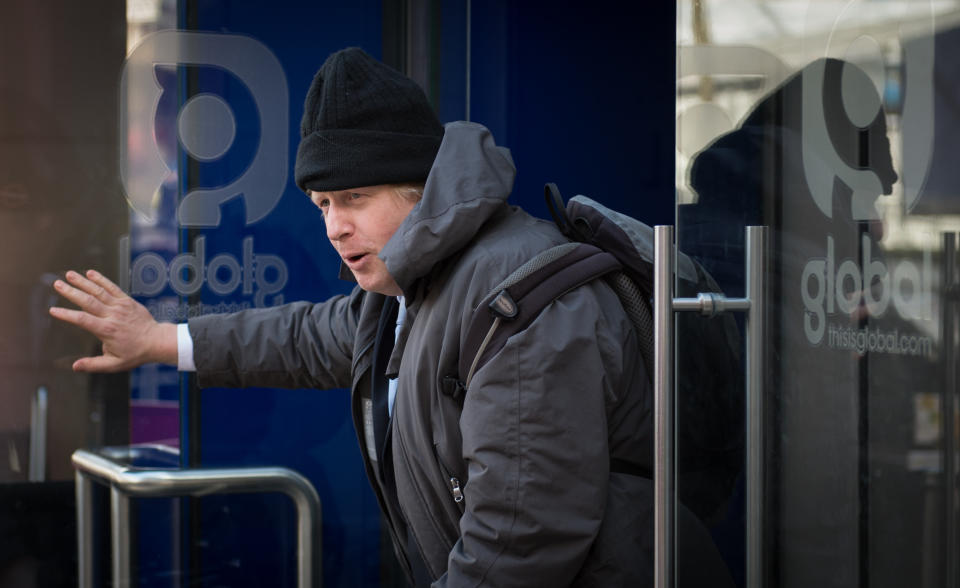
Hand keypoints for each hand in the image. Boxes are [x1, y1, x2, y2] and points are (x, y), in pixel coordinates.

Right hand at [48, 269, 177, 371]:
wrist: (157, 341)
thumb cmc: (135, 354)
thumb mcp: (114, 364)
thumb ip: (93, 364)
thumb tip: (74, 366)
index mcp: (107, 330)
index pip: (82, 320)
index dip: (67, 314)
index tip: (53, 310)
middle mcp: (112, 315)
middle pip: (88, 301)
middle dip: (71, 292)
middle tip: (57, 284)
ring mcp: (120, 306)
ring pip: (99, 291)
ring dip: (83, 282)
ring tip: (69, 274)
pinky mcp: (127, 301)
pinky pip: (113, 288)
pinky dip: (102, 279)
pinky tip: (90, 273)